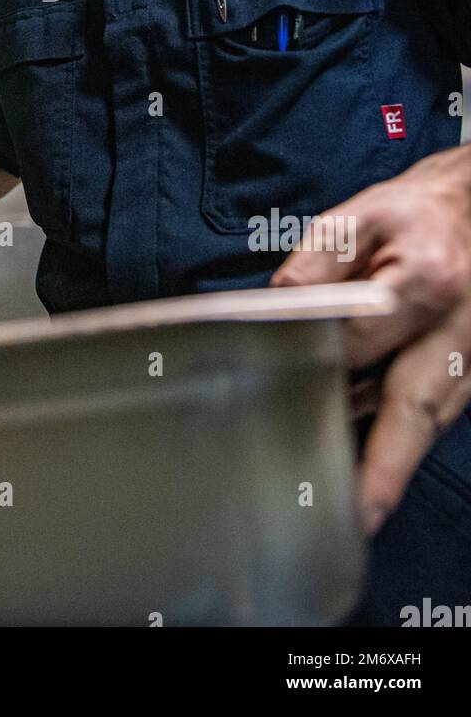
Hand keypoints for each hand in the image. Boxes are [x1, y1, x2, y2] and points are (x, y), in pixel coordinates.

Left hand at [269, 144, 470, 534]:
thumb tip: (276, 307)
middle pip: (416, 407)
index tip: (280, 388)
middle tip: (357, 514)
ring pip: (431, 421)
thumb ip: (314, 264)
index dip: (317, 364)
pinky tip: (374, 463)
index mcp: (423, 282)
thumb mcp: (357, 218)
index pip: (359, 341)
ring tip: (358, 507)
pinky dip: (406, 439)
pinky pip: (438, 412)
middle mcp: (455, 328)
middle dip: (387, 467)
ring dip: (395, 464)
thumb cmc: (412, 213)